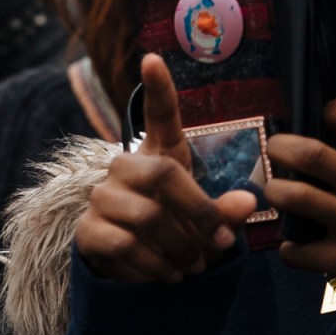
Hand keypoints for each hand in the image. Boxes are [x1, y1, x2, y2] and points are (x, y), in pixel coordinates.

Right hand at [76, 53, 258, 283]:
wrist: (132, 272)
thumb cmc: (175, 235)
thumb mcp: (207, 223)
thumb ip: (227, 211)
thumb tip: (247, 202)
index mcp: (157, 156)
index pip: (157, 116)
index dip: (157, 88)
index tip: (151, 59)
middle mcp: (123, 168)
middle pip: (164, 175)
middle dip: (199, 214)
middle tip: (220, 245)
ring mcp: (101, 198)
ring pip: (148, 217)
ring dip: (181, 248)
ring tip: (196, 267)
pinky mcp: (88, 231)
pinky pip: (126, 246)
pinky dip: (156, 267)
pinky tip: (169, 275)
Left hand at [266, 97, 335, 306]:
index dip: (333, 110)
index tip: (322, 116)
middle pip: (313, 155)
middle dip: (280, 148)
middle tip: (273, 149)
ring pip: (298, 198)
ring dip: (275, 192)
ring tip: (275, 192)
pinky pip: (297, 249)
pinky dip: (288, 248)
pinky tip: (293, 245)